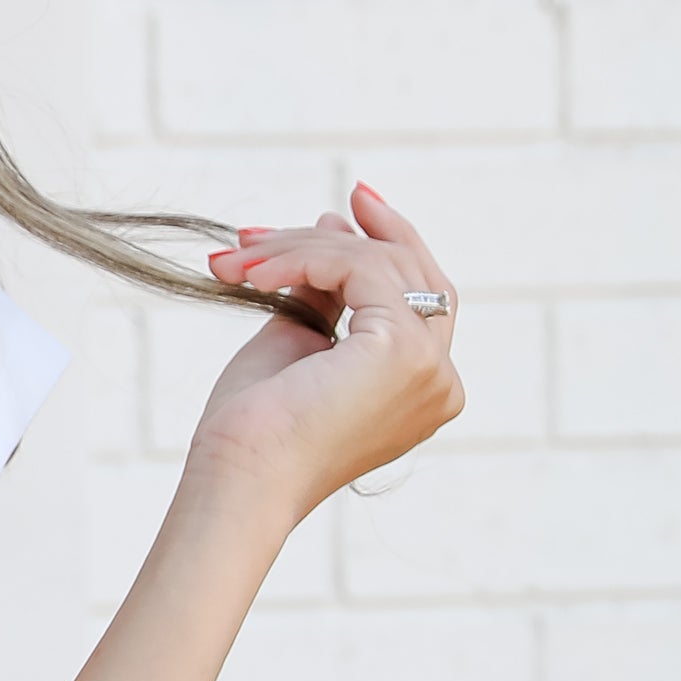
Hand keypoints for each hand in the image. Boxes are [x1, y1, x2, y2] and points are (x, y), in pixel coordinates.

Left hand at [188, 184, 463, 524]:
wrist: (239, 478)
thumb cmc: (256, 429)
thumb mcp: (298, 343)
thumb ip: (326, 296)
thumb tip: (331, 232)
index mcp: (424, 388)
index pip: (424, 299)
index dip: (390, 247)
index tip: (346, 213)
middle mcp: (441, 381)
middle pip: (414, 275)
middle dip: (364, 232)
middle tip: (323, 202)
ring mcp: (429, 366)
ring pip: (379, 265)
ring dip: (301, 248)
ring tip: (241, 258)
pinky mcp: (402, 350)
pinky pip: (359, 269)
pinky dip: (302, 259)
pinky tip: (251, 275)